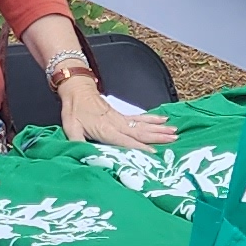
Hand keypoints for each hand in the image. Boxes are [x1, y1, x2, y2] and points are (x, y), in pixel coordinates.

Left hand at [57, 75, 174, 149]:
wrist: (77, 90)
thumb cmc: (74, 110)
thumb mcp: (71, 129)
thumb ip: (77, 143)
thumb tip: (83, 155)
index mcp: (106, 130)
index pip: (126, 141)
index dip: (140, 148)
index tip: (154, 153)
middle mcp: (117, 124)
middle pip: (141, 132)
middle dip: (158, 136)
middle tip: (174, 139)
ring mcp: (121, 119)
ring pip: (143, 125)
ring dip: (159, 128)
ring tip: (174, 131)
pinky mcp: (121, 115)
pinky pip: (140, 117)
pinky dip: (152, 118)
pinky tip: (162, 119)